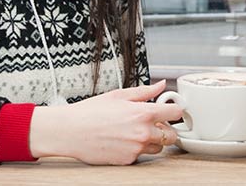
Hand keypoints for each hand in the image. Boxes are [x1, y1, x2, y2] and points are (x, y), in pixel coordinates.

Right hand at [29, 79, 183, 164]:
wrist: (70, 131)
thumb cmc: (91, 112)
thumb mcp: (119, 95)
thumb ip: (144, 92)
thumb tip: (161, 86)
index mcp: (143, 113)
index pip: (175, 112)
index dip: (175, 110)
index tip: (171, 109)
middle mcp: (143, 132)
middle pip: (172, 135)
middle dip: (166, 129)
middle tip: (154, 123)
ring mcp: (136, 149)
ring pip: (158, 147)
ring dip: (152, 140)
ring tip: (134, 131)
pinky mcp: (127, 161)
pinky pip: (141, 155)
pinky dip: (136, 149)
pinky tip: (123, 140)